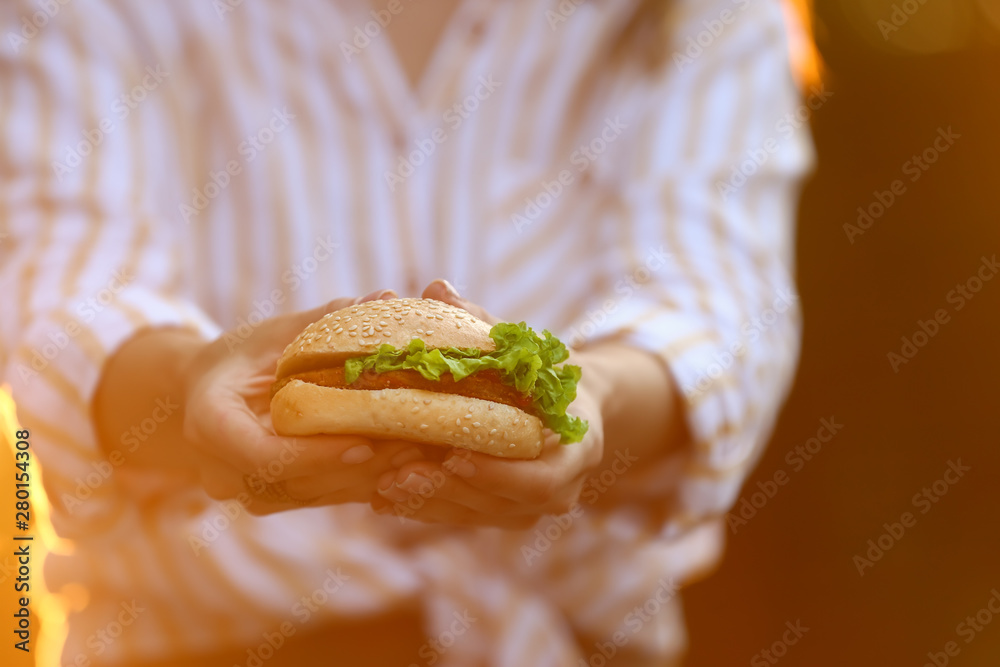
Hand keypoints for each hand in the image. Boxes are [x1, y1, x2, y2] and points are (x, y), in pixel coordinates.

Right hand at [181, 288, 417, 513]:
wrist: (209, 392)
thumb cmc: (244, 355)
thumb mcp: (276, 332)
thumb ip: (327, 320)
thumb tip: (386, 297)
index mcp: (208, 422)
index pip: (261, 453)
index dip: (316, 454)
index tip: (365, 442)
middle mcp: (220, 470)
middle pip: (295, 481)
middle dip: (356, 469)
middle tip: (412, 448)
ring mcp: (248, 493)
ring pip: (314, 497)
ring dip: (368, 480)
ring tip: (418, 456)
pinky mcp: (276, 501)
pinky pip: (323, 499)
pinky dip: (364, 483)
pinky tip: (406, 464)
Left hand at [370, 279, 604, 528]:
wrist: (571, 407)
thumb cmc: (543, 370)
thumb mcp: (523, 346)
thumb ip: (482, 324)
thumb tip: (438, 288)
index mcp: (578, 448)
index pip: (542, 478)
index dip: (498, 473)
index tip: (454, 456)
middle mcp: (561, 488)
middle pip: (502, 502)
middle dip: (449, 490)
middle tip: (399, 474)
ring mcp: (531, 508)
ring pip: (478, 514)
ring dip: (429, 504)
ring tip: (383, 485)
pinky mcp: (504, 514)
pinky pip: (464, 517)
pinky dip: (424, 509)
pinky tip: (384, 498)